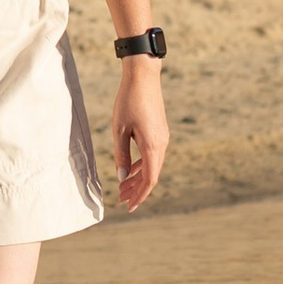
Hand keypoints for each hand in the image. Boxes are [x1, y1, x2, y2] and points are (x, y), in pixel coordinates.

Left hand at [110, 67, 167, 212]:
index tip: (128, 207)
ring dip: (138, 178)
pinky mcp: (160, 131)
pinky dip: (141, 165)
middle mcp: (162, 145)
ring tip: (123, 187)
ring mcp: (163, 137)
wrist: (144, 77)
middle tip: (121, 200)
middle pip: (151, 176)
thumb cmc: (129, 101)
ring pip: (152, 165)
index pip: (149, 180)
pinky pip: (152, 155)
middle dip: (136, 190)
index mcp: (153, 146)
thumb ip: (121, 155)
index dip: (139, 196)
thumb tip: (122, 177)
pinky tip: (129, 169)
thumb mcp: (119, 130)